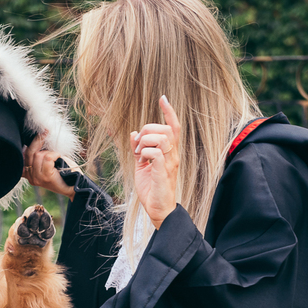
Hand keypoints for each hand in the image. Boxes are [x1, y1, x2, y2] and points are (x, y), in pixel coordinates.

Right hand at [23, 132, 77, 197]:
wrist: (75, 186)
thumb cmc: (64, 173)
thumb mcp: (48, 164)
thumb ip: (39, 156)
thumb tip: (36, 140)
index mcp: (28, 174)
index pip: (23, 156)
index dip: (30, 143)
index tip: (39, 134)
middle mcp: (30, 177)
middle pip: (29, 153)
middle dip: (38, 141)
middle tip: (45, 133)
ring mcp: (37, 178)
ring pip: (38, 155)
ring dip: (49, 152)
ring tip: (56, 157)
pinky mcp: (46, 177)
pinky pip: (48, 158)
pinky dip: (54, 154)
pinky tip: (59, 158)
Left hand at [131, 95, 180, 228]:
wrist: (158, 210)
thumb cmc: (152, 189)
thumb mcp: (141, 166)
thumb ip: (138, 149)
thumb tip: (134, 133)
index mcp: (169, 152)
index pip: (174, 127)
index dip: (169, 112)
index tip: (163, 98)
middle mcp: (173, 155)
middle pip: (166, 129)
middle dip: (148, 129)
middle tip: (137, 144)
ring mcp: (169, 163)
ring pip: (162, 138)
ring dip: (145, 141)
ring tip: (138, 153)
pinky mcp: (163, 172)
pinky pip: (155, 153)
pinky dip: (144, 153)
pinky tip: (141, 161)